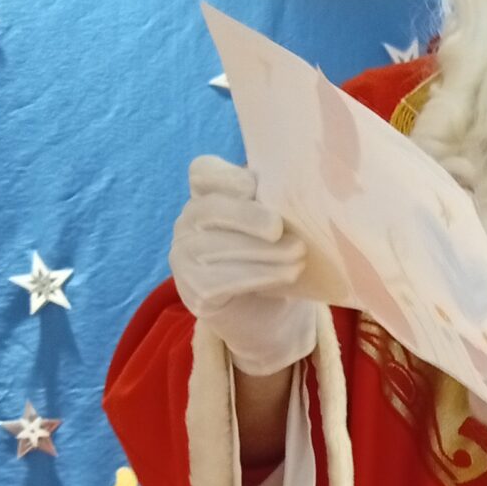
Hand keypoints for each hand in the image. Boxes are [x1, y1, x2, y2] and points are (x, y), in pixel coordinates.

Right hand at [170, 156, 316, 376]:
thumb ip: (275, 203)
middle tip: (278, 227)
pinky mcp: (194, 291)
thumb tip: (301, 188)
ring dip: (260, 251)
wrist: (269, 312)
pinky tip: (286, 276)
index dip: (224, 176)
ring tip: (297, 255)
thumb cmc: (275, 256)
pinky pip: (221, 281)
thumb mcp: (277, 224)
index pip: (202, 173)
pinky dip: (258, 276)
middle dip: (245, 216)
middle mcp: (189, 223)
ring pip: (214, 247)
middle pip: (208, 210)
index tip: (253, 185)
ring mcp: (185, 257)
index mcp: (206, 196)